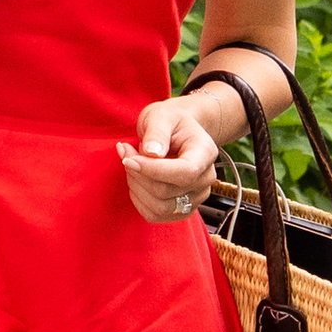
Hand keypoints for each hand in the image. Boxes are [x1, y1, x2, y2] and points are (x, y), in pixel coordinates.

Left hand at [118, 97, 220, 225]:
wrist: (176, 131)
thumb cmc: (168, 121)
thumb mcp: (160, 116)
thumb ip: (157, 132)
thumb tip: (152, 153)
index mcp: (205, 153)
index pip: (184, 172)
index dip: (152, 170)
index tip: (128, 159)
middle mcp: (206, 178)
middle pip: (166, 191)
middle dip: (138, 174)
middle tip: (125, 153)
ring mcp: (196, 197)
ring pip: (159, 207)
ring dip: (136, 187)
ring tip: (131, 165)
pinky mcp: (183, 210)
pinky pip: (155, 216)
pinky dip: (139, 200)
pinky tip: (137, 181)